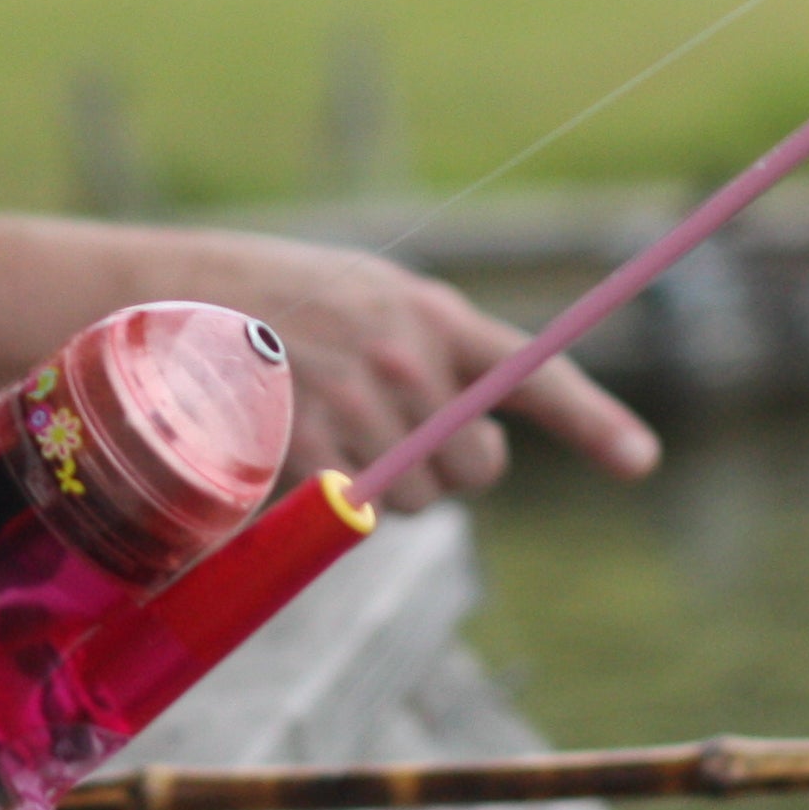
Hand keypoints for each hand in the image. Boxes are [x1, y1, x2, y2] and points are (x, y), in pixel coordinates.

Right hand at [164, 233, 660, 510]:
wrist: (167, 301)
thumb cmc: (273, 299)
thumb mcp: (367, 296)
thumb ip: (429, 351)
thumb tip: (477, 431)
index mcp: (430, 313)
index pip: (531, 372)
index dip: (593, 421)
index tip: (641, 459)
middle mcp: (404, 361)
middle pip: (474, 466)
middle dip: (446, 466)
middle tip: (385, 428)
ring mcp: (355, 410)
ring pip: (417, 500)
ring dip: (386, 487)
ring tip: (324, 425)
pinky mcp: (307, 455)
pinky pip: (355, 513)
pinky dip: (331, 502)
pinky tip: (293, 450)